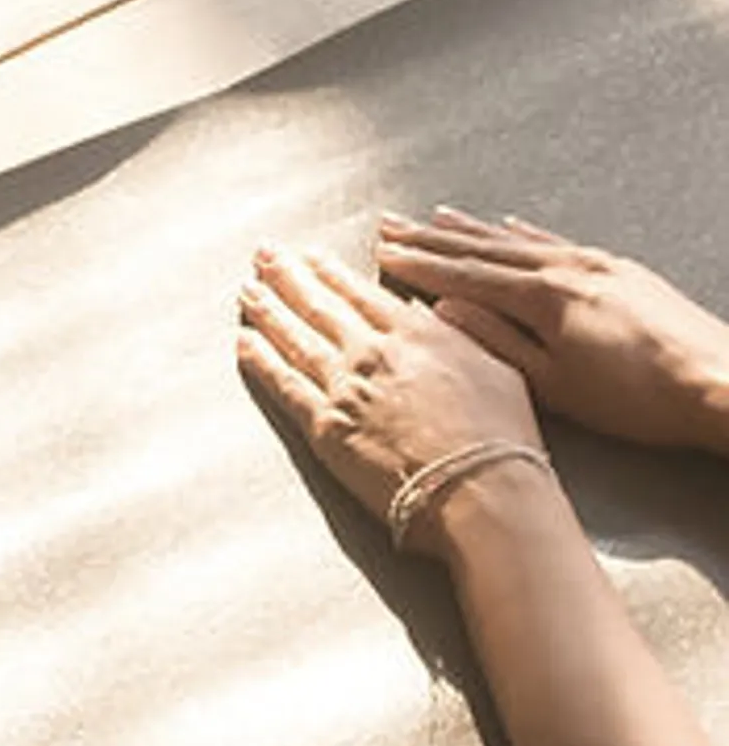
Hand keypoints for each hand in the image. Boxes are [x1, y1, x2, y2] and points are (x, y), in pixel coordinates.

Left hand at [237, 241, 542, 546]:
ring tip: (247, 289)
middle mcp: (373, 351)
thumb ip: (459, 332)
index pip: (360, 293)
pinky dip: (260, 358)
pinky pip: (284, 383)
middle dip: (288, 275)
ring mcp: (345, 387)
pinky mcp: (325, 427)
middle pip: (320, 304)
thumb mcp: (495, 364)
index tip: (309, 254)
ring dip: (267, 309)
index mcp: (416, 332)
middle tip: (263, 255)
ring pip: (295, 337)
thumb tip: (429, 309)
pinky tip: (244, 340)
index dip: (329, 271)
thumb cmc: (502, 435)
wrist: (481, 490)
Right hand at [378, 208, 728, 452]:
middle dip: (431, 238)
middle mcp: (563, 267)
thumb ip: (497, 344)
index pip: (465, 276)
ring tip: (434, 215)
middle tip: (389, 224)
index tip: (381, 253)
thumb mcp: (557, 385)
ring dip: (471, 229)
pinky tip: (508, 224)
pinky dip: (524, 233)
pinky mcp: (619, 269)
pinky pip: (555, 240)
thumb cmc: (638, 400)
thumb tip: (445, 313)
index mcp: (542, 297)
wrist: (719, 379)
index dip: (419, 265)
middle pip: (483, 249)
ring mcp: (594, 263)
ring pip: (517, 240)